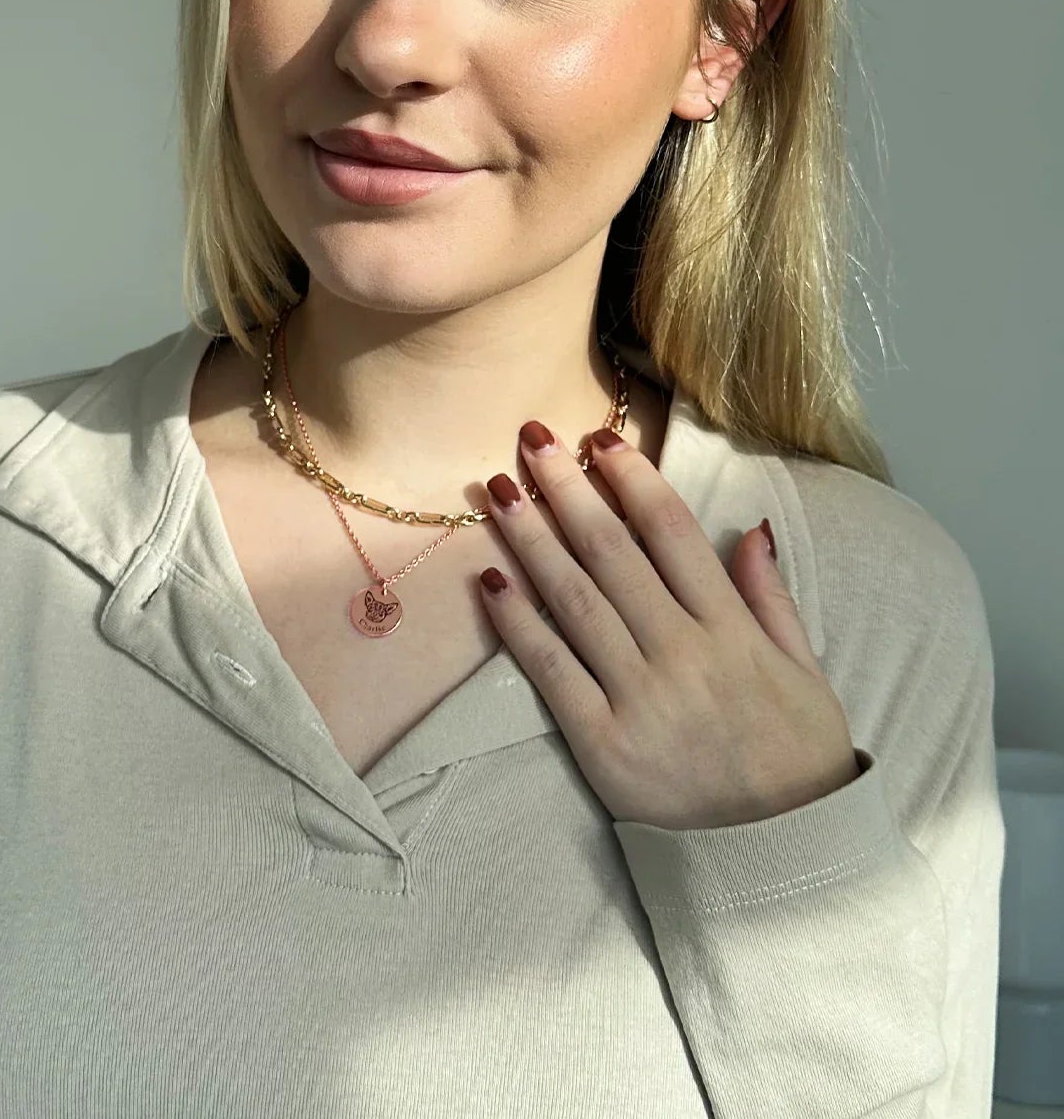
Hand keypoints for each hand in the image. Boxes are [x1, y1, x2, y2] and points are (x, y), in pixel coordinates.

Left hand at [478, 421, 860, 830]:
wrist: (783, 859)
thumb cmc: (796, 759)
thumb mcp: (806, 672)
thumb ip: (771, 598)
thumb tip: (751, 526)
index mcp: (733, 631)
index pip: (673, 533)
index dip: (632, 479)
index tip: (598, 441)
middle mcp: (683, 654)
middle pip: (612, 552)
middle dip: (568, 489)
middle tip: (530, 438)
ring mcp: (640, 698)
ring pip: (574, 598)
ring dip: (531, 537)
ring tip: (499, 489)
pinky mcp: (602, 744)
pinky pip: (551, 669)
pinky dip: (517, 621)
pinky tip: (490, 577)